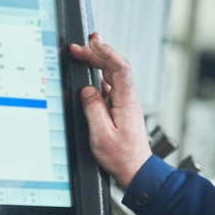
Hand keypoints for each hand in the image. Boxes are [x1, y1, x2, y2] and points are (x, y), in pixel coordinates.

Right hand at [68, 33, 152, 188]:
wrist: (136, 170)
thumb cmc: (122, 157)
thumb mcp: (101, 135)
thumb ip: (93, 109)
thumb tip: (87, 90)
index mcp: (126, 102)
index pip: (120, 67)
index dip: (106, 52)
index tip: (91, 44)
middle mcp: (128, 99)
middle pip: (115, 67)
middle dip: (97, 53)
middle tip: (79, 47)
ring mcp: (125, 103)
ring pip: (113, 75)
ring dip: (99, 62)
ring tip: (84, 52)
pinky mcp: (120, 109)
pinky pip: (110, 86)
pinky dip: (99, 76)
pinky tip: (90, 75)